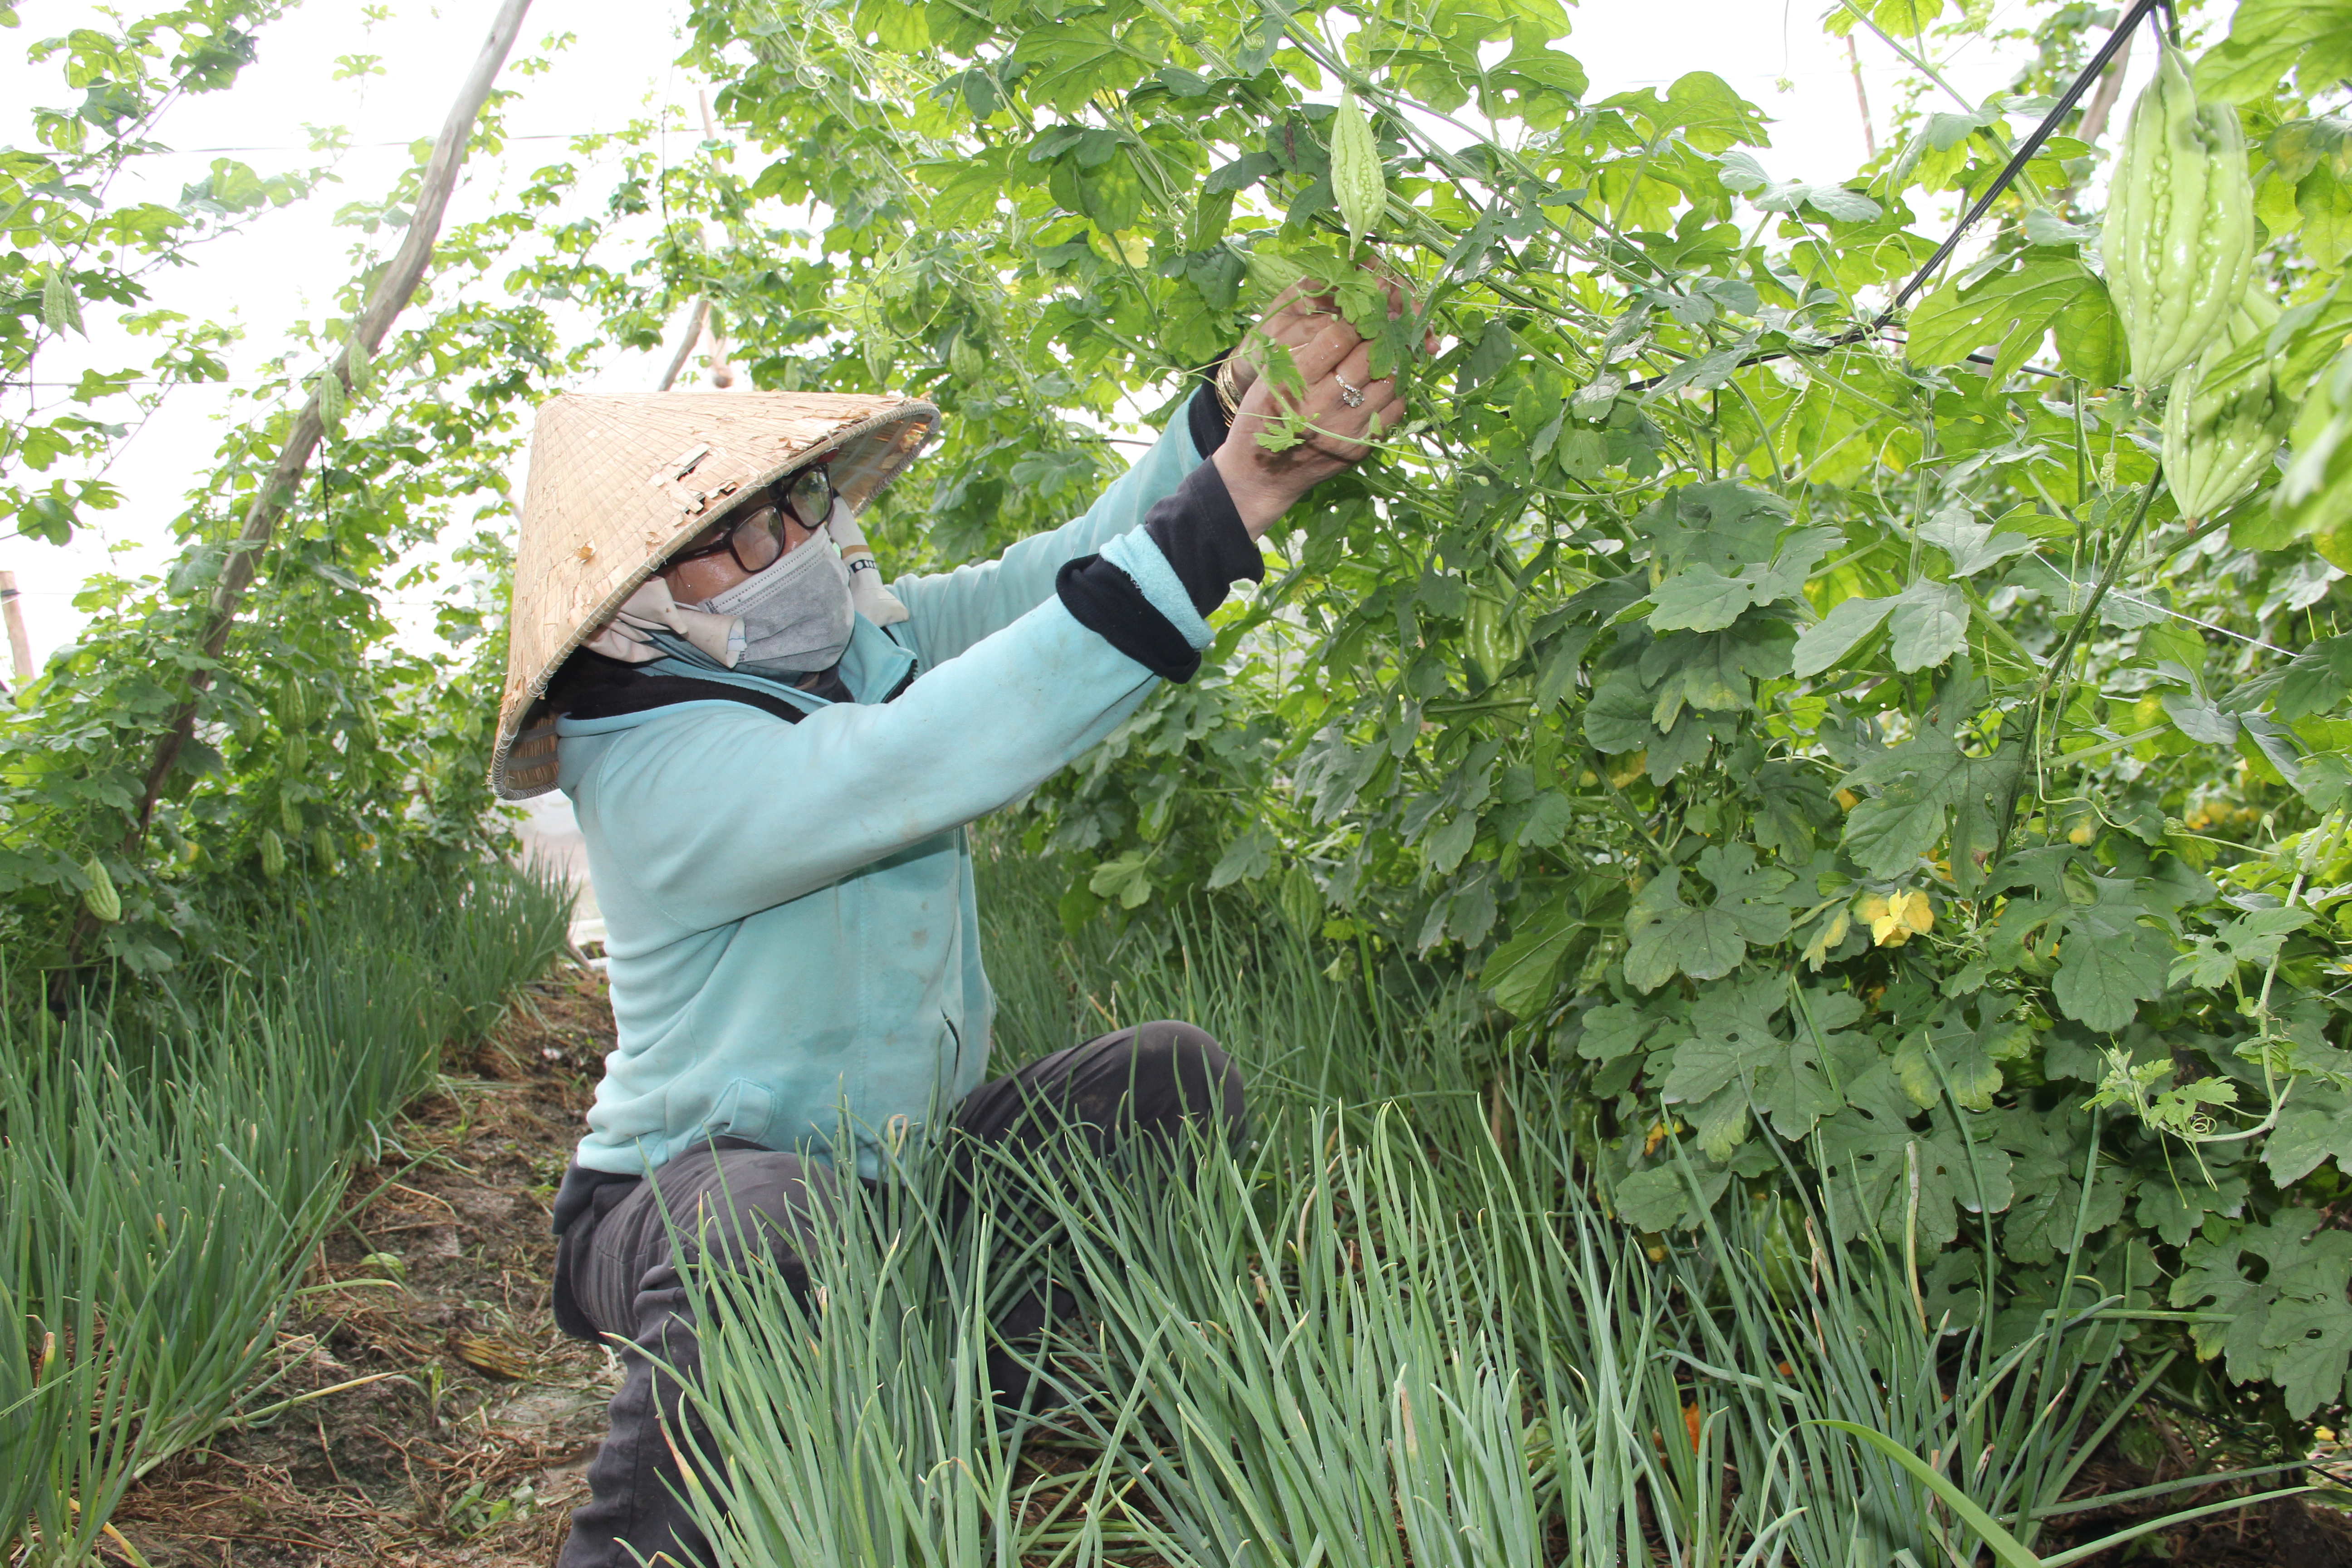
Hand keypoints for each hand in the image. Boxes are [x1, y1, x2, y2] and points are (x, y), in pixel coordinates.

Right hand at [1213, 280, 1417, 538]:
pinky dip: (1396, 390)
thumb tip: (1346, 316)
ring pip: (1388, 383)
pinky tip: (1387, 379)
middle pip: (1369, 358)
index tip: (1362, 306)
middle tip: (1388, 317)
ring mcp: (1345, 432)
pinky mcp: (1360, 448)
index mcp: (1294, 385)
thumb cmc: (1261, 416)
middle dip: (1381, 332)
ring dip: (1394, 359)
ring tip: (1391, 345)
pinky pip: (1393, 411)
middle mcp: (1322, 410)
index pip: (1339, 338)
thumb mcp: (1269, 376)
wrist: (1261, 475)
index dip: (1356, 317)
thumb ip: (1305, 348)